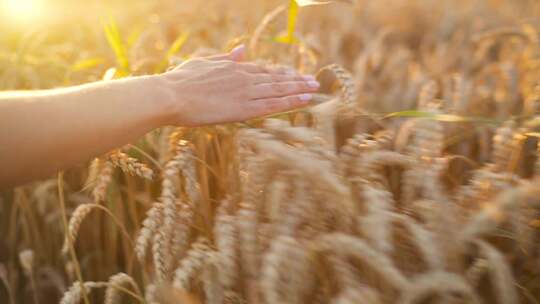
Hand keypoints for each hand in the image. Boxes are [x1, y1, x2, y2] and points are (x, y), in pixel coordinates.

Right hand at [157, 45, 319, 126]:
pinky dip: (291, 101)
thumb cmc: (180, 81)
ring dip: (299, 89)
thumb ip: (225, 58)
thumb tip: (242, 49)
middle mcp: (244, 78)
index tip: (294, 74)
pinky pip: (273, 104)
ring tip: (314, 88)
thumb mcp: (203, 63)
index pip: (263, 70)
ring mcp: (245, 93)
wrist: (171, 95)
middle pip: (276, 79)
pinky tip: (304, 100)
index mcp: (234, 68)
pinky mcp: (244, 108)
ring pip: (279, 90)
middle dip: (296, 80)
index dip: (280, 73)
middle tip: (313, 81)